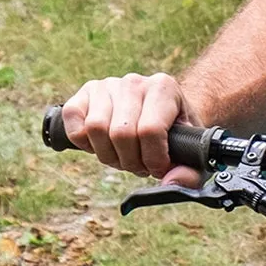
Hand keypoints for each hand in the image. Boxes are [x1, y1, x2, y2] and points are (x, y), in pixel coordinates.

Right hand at [61, 74, 204, 186]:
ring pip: (95, 129)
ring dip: (108, 155)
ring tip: (123, 156)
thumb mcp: (191, 152)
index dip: (152, 159)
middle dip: (129, 161)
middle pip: (120, 134)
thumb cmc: (177, 135)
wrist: (163, 114)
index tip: (158, 168)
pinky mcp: (85, 93)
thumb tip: (170, 183)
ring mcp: (107, 85)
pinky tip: (103, 145)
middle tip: (139, 164)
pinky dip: (84, 143)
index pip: (149, 130)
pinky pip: (74, 122)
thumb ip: (189, 173)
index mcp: (164, 88)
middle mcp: (134, 82)